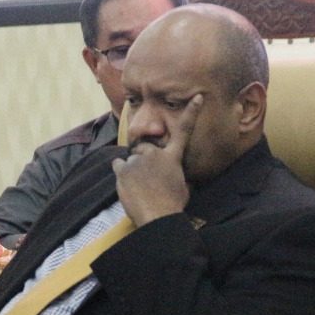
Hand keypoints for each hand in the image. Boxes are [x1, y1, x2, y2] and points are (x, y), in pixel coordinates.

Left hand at [110, 94, 201, 225]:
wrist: (158, 217)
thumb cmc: (173, 205)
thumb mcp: (183, 187)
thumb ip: (176, 174)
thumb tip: (175, 177)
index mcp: (173, 158)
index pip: (184, 131)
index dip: (191, 113)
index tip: (196, 97)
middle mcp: (155, 154)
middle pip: (146, 148)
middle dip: (145, 158)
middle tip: (148, 178)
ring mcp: (138, 160)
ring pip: (131, 159)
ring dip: (133, 168)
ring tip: (139, 186)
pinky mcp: (123, 169)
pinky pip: (118, 165)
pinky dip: (121, 172)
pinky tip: (127, 184)